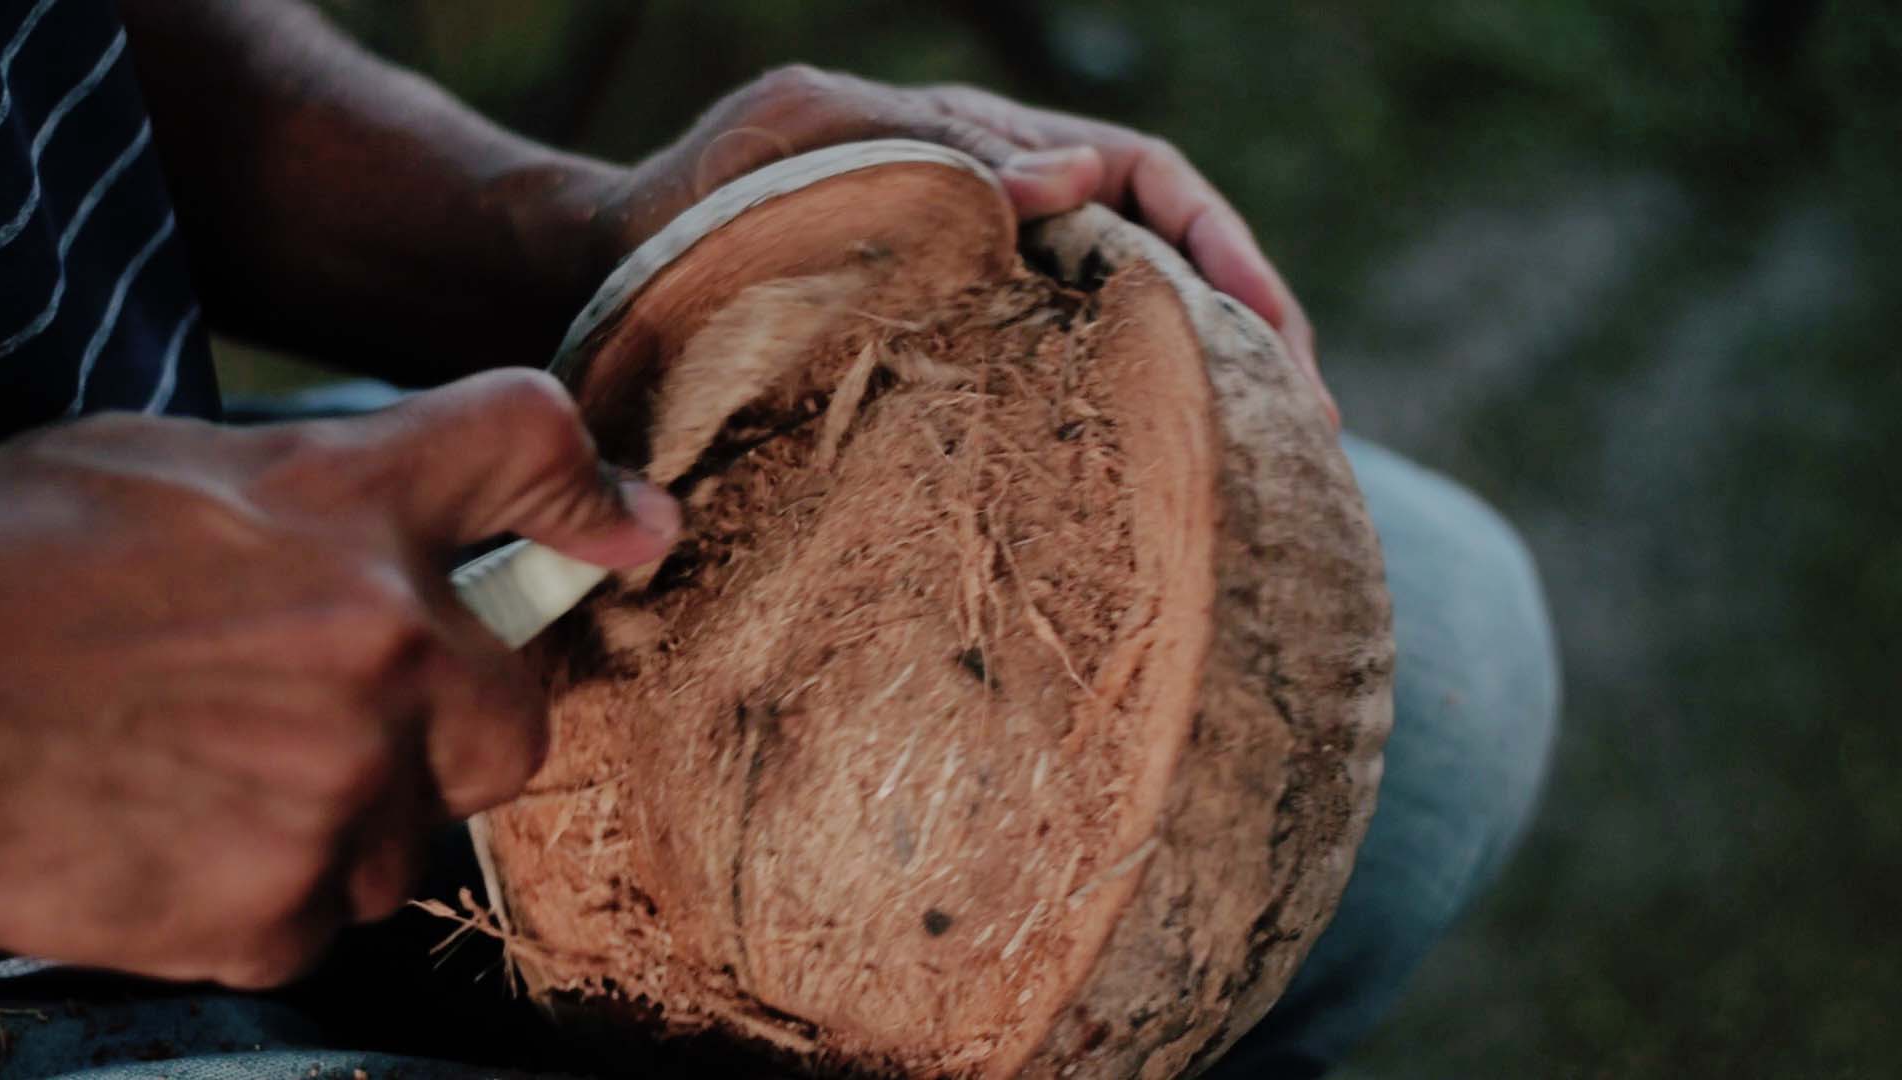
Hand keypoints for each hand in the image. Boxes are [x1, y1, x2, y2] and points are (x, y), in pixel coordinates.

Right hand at [0, 371, 677, 987]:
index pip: (530, 449)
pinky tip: (171, 834)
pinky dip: (266, 890)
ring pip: (413, 834)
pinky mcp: (271, 908)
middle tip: (332, 711)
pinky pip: (322, 915)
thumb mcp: (191, 465)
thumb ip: (371, 476)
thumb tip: (527, 516)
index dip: (585, 499)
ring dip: (347, 816)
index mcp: (346, 503)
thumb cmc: (16, 563)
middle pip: (514, 717)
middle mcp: (376, 643)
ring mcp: (335, 787)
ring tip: (214, 771)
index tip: (624, 529)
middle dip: (448, 726)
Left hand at [607, 65, 1332, 422]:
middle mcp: (1003, 229)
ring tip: (1258, 477)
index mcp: (989, 155)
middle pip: (1162, 266)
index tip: (1277, 329)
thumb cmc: (704, 197)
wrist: (613, 275)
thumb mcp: (812, 136)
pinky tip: (1143, 502)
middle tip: (1308, 421)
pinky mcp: (949, 375)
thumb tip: (1066, 181)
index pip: (1146, 180)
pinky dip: (1111, 436)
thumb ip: (938, 149)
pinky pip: (1053, 397)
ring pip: (1120, 340)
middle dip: (1249, 333)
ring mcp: (979, 306)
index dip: (1225, 247)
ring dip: (1197, 397)